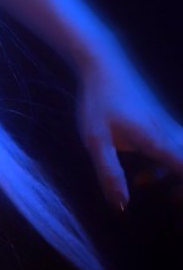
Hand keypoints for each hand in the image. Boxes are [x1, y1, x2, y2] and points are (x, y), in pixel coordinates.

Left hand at [75, 37, 182, 210]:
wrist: (103, 62)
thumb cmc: (98, 101)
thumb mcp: (95, 140)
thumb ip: (110, 174)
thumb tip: (121, 207)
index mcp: (157, 141)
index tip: (177, 202)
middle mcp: (171, 134)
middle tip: (173, 202)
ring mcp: (169, 126)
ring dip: (179, 176)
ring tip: (161, 194)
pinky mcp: (163, 122)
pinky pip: (179, 147)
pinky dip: (171, 165)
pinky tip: (145, 175)